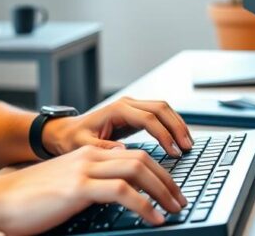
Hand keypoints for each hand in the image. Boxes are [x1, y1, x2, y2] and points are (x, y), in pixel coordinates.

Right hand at [0, 145, 187, 235]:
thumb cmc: (24, 199)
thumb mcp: (62, 186)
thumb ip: (86, 184)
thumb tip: (111, 196)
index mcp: (85, 155)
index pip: (133, 154)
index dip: (156, 171)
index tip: (169, 189)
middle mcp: (87, 157)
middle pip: (141, 158)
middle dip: (167, 179)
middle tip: (180, 199)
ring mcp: (83, 170)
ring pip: (137, 170)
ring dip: (162, 190)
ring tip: (174, 208)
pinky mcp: (77, 188)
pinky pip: (123, 192)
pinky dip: (145, 205)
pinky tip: (154, 219)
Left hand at [43, 96, 193, 157]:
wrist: (66, 132)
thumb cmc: (73, 139)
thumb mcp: (83, 146)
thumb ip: (104, 148)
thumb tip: (125, 150)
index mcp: (116, 110)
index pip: (148, 118)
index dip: (163, 134)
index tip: (173, 151)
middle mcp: (126, 104)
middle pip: (160, 108)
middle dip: (176, 127)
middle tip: (187, 148)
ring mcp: (132, 107)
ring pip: (163, 108)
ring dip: (177, 124)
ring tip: (188, 145)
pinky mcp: (135, 114)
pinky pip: (159, 114)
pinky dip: (172, 124)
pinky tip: (178, 139)